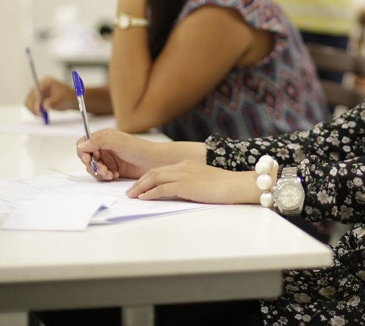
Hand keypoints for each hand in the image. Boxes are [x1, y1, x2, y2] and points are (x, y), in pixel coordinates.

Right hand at [24, 76, 75, 115]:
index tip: (38, 109)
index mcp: (46, 82)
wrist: (71, 99)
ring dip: (33, 109)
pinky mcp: (36, 99)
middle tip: (40, 115)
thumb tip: (44, 107)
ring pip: (29, 101)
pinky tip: (40, 114)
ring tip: (41, 115)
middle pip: (30, 96)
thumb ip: (52, 103)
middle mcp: (39, 86)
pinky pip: (30, 105)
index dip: (36, 100)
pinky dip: (33, 110)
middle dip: (34, 106)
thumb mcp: (61, 99)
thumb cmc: (68, 97)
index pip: (36, 91)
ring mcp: (37, 92)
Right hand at [77, 129, 162, 180]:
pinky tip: (115, 175)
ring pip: (93, 168)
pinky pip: (101, 175)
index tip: (88, 160)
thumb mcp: (118, 142)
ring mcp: (107, 159)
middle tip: (104, 170)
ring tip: (110, 174)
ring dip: (99, 172)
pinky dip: (105, 177)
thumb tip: (81, 145)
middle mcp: (104, 147)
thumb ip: (99, 141)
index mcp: (103, 137)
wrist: (153, 162)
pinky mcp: (112, 169)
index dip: (82, 152)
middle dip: (93, 165)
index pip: (84, 143)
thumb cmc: (139, 149)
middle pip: (87, 157)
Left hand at [126, 160, 257, 204]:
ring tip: (131, 195)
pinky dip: (150, 193)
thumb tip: (181, 192)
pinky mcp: (185, 185)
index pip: (161, 169)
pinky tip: (143, 198)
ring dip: (140, 187)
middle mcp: (183, 166)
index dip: (147, 178)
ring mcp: (183, 174)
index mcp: (187, 164)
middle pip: (154, 172)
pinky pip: (162, 188)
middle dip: (139, 182)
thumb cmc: (224, 186)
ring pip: (154, 178)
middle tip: (129, 192)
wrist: (235, 185)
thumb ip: (190, 183)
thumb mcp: (203, 181)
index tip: (139, 186)